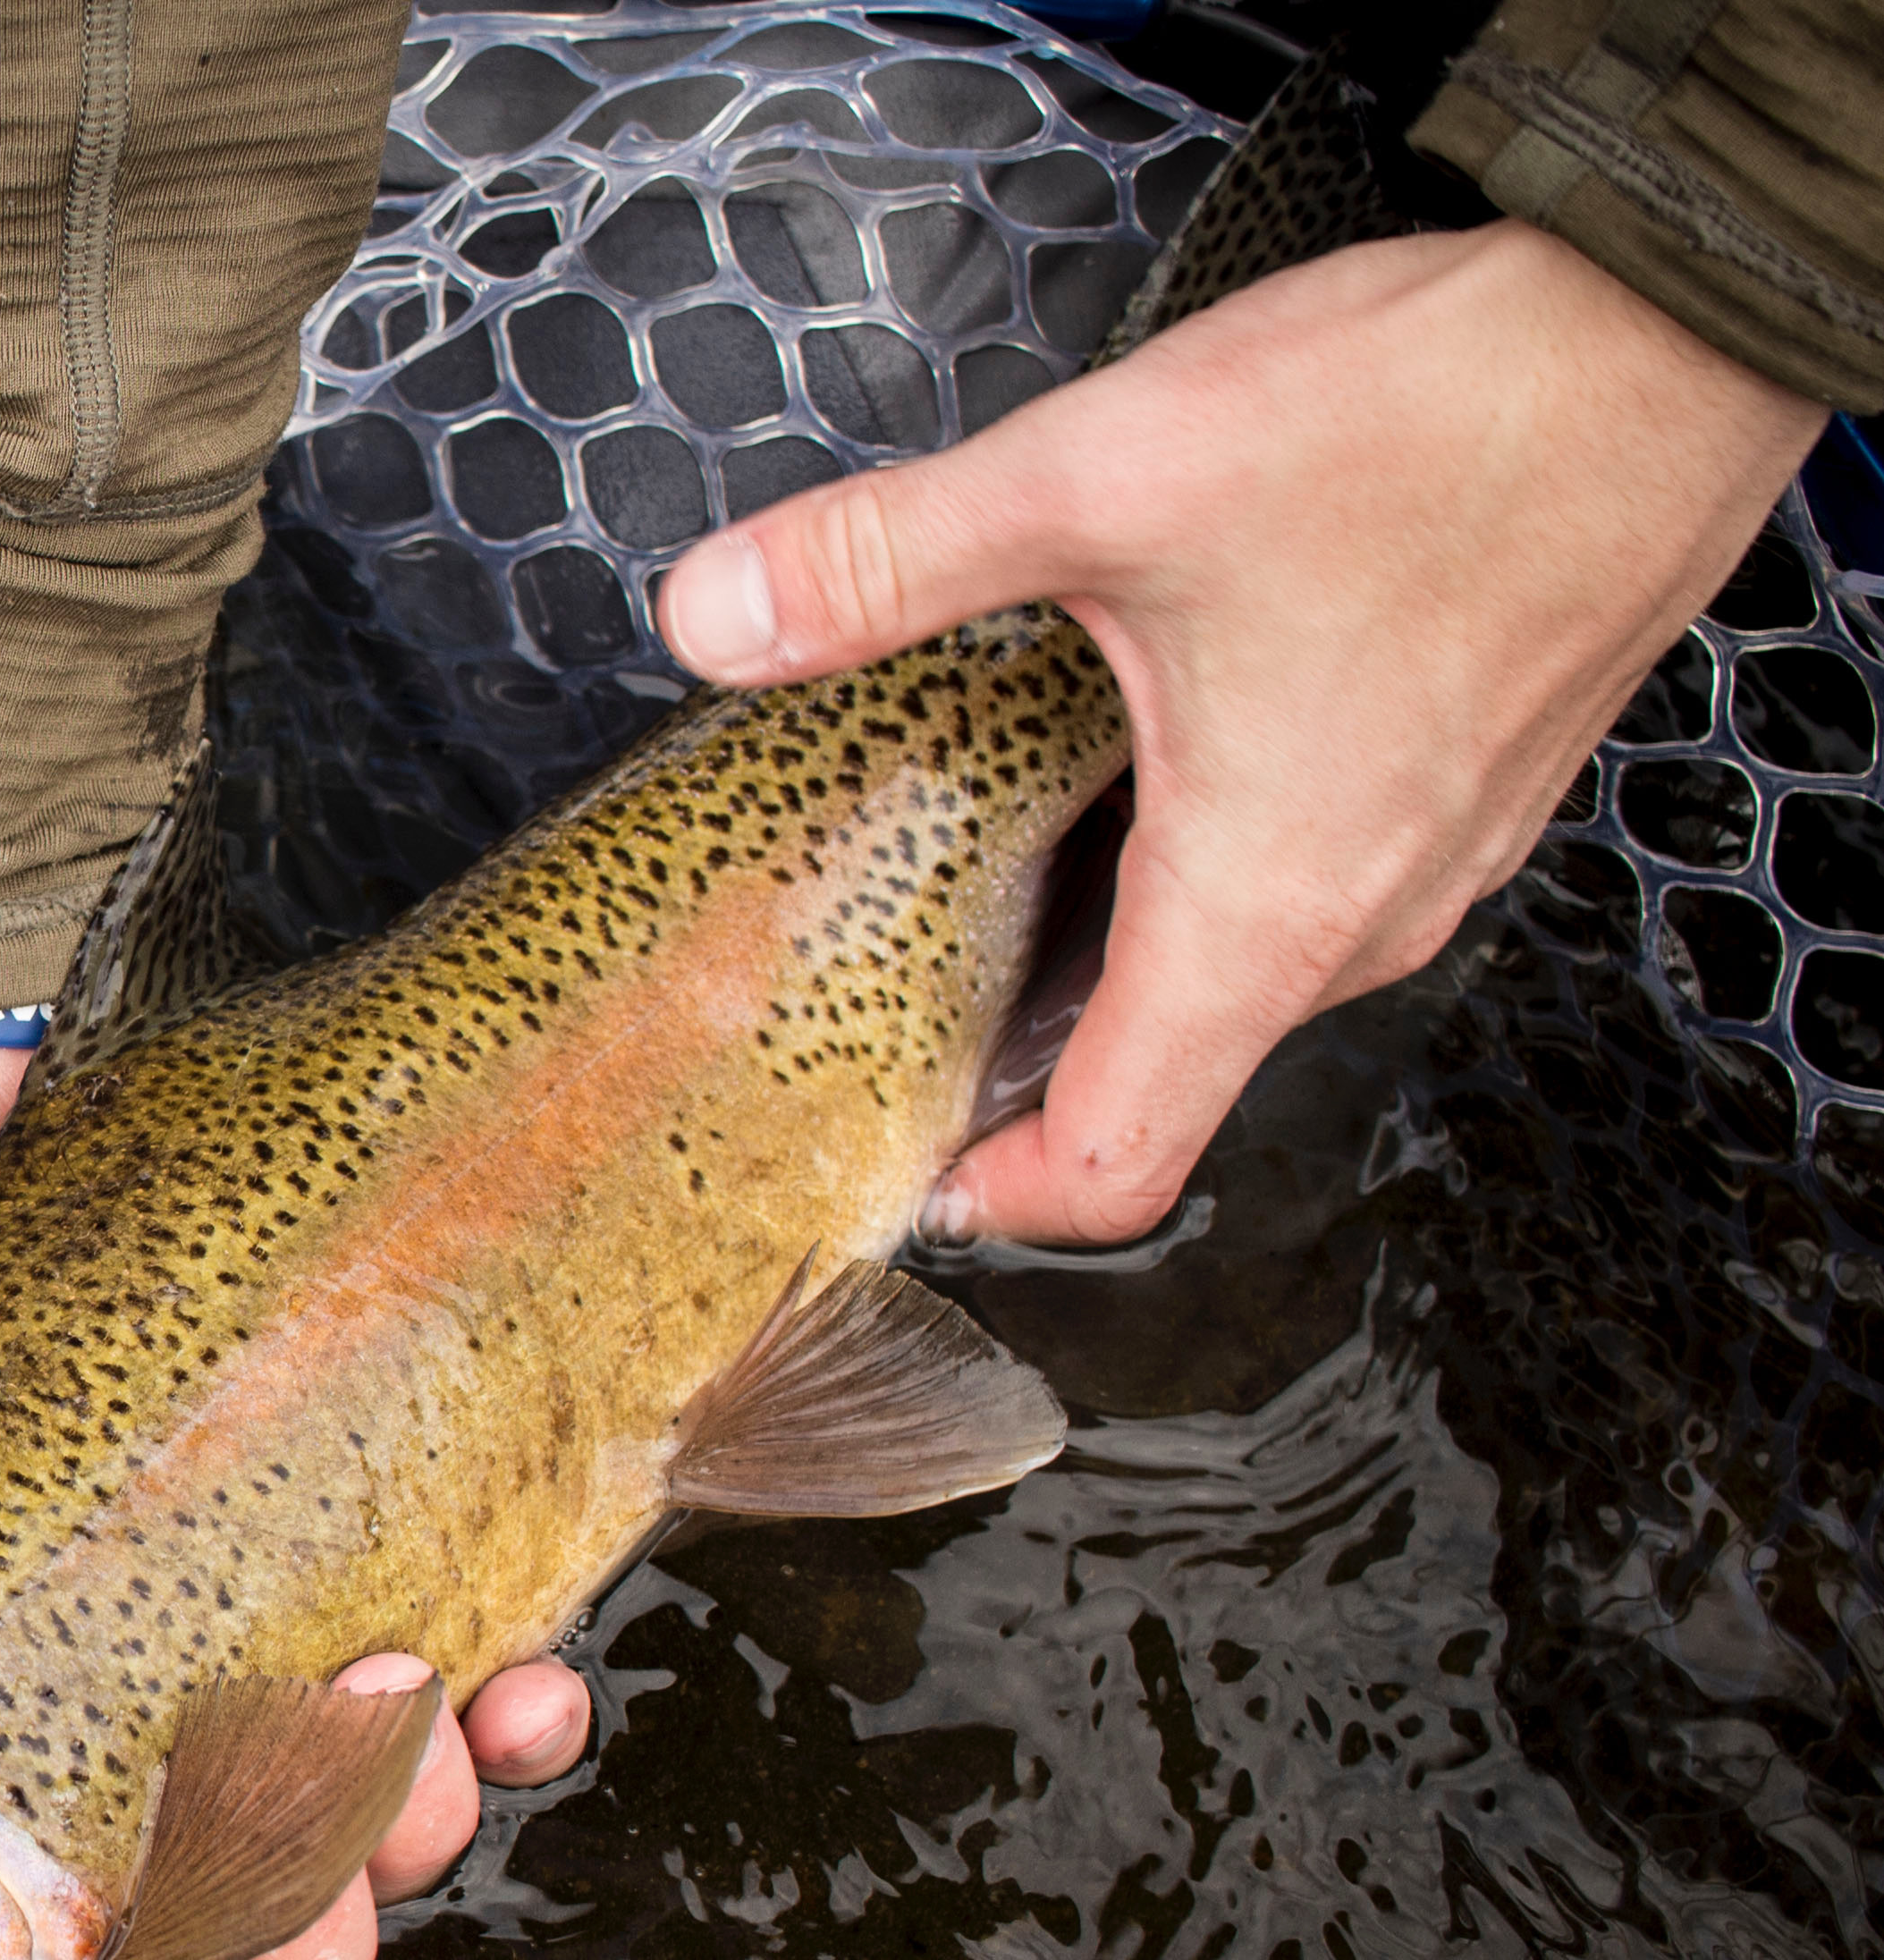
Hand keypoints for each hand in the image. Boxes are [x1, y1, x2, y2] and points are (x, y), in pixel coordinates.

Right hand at [0, 1040, 592, 1959]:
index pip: (0, 1882)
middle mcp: (73, 1640)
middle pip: (214, 1866)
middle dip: (289, 1931)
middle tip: (313, 1928)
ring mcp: (215, 1550)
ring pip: (359, 1770)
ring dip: (417, 1814)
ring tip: (432, 1759)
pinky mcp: (333, 1446)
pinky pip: (460, 1609)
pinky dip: (513, 1684)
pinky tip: (532, 1683)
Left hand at [652, 219, 1828, 1246]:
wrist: (1671, 329)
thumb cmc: (1446, 418)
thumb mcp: (1106, 480)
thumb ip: (891, 562)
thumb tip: (719, 615)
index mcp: (1267, 911)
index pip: (1115, 1168)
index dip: (987, 1200)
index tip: (887, 1164)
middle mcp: (1362, 917)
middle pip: (1158, 1069)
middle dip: (1015, 1046)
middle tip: (881, 978)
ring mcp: (1428, 853)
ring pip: (1234, 965)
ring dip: (1109, 936)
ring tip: (987, 855)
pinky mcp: (1461, 779)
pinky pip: (1307, 876)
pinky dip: (1201, 853)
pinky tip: (1131, 746)